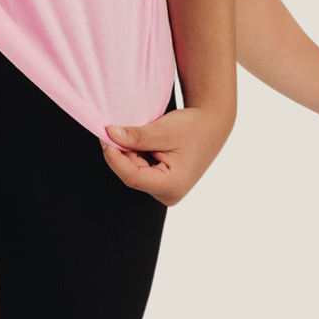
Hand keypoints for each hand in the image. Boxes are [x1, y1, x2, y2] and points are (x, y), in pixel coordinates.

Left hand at [100, 104, 235, 206]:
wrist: (213, 125)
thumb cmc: (195, 127)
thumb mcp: (165, 130)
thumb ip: (137, 136)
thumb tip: (110, 134)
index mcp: (173, 185)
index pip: (132, 176)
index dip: (114, 157)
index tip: (105, 137)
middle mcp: (168, 194)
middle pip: (132, 174)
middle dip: (123, 153)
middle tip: (120, 129)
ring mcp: (165, 191)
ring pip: (134, 172)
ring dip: (131, 153)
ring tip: (145, 134)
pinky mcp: (163, 184)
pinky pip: (141, 171)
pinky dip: (138, 155)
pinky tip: (148, 142)